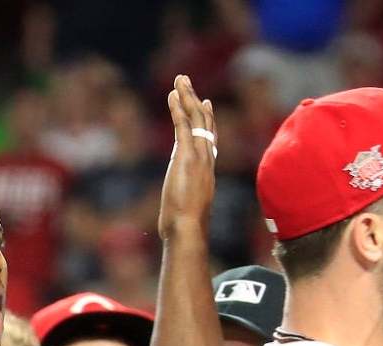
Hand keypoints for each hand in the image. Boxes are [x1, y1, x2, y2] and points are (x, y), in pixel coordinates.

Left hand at [157, 74, 217, 237]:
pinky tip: (173, 95)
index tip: (205, 103)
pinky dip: (178, 109)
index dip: (207, 119)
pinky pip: (183, 126)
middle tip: (187, 82)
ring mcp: (198, 156)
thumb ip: (185, 199)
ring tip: (180, 79)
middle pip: (204, 123)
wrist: (188, 228)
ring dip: (187, 97)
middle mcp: (206, 158)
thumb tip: (179, 211)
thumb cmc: (185, 226)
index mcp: (206, 170)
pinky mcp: (187, 155)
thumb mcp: (187, 208)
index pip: (209, 138)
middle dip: (196, 101)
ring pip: (195, 119)